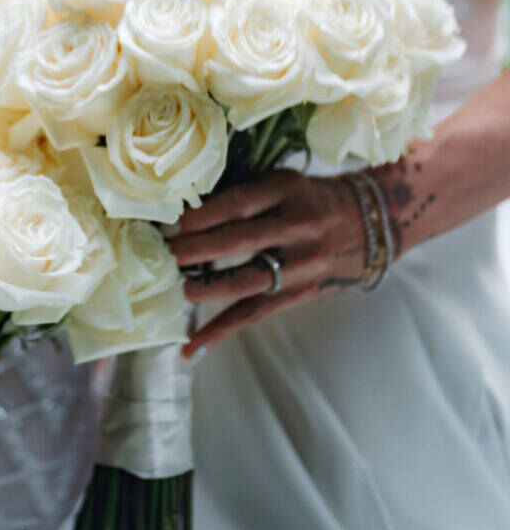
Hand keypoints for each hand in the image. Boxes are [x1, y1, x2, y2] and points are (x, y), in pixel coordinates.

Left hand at [169, 170, 367, 358]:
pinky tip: (192, 348)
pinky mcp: (298, 294)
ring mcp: (301, 265)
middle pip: (236, 241)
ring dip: (202, 288)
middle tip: (160, 253)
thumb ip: (245, 192)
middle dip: (192, 250)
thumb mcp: (284, 182)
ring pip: (243, 282)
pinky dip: (220, 331)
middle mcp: (298, 227)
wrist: (369, 223)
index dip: (198, 216)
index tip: (168, 222)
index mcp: (289, 190)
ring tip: (171, 288)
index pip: (236, 204)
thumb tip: (186, 210)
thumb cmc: (313, 197)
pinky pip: (254, 314)